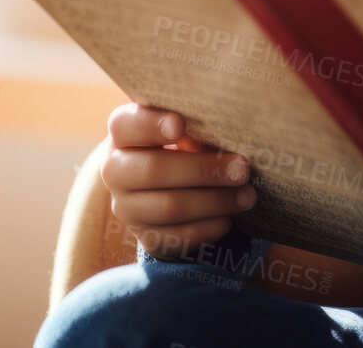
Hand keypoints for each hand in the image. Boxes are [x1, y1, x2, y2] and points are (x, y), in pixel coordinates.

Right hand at [101, 103, 255, 259]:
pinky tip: (230, 217)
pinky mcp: (147, 238)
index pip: (125, 124)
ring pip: (169, 207)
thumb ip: (194, 126)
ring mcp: (127, 208)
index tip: (180, 124)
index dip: (151, 124)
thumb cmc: (181, 145)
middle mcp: (115, 172)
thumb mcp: (183, 129)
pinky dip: (209, 226)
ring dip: (214, 201)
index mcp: (122, 134)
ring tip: (247, 195)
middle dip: (202, 170)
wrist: (163, 187)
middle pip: (153, 170)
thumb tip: (224, 134)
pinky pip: (178, 238)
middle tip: (242, 169)